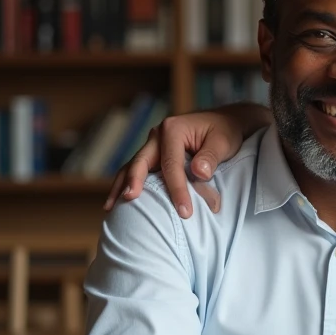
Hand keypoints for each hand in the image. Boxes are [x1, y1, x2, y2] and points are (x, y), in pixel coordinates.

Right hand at [104, 104, 268, 217]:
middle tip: (130, 201)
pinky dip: (127, 184)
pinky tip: (116, 201)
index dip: (177, 189)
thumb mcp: (223, 141)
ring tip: (110, 207)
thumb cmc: (225, 132)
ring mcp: (153, 144)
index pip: (171, 164)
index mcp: (174, 129)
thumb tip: (199, 172)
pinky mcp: (153, 154)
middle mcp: (158, 135)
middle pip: (142, 162)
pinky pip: (136, 169)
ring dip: (121, 186)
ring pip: (132, 166)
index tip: (184, 212)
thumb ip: (211, 156)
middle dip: (135, 182)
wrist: (225, 122)